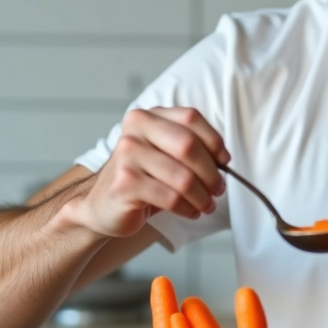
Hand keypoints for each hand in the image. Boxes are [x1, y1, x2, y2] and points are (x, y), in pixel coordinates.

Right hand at [68, 107, 229, 238]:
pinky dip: (187, 208)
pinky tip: (190, 211)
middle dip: (211, 172)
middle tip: (218, 189)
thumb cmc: (140, 179)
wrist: (103, 205)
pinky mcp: (125, 184)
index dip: (214, 140)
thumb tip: (222, 159)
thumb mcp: (163, 154)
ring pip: (183, 177)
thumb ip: (188, 147)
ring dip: (202, 196)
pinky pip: (171, 198)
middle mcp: (135, 131)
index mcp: (147, 116)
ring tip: (205, 204)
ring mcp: (127, 156)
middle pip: (188, 146)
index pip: (190, 118)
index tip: (224, 160)